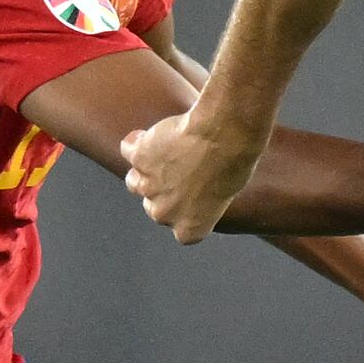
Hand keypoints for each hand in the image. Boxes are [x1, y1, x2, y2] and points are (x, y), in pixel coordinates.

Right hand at [121, 95, 269, 244]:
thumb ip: (200, 199)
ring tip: (165, 150)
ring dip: (146, 168)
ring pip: (135, 180)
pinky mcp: (138, 159)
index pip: (174, 225)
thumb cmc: (233, 164)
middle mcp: (163, 213)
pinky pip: (129, 149)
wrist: (223, 138)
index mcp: (188, 229)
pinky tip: (154, 133)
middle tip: (178, 168)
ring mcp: (147, 186)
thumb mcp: (224, 193)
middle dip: (161, 188)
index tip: (187, 193)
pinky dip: (137, 141)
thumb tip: (191, 188)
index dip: (179, 207)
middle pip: (152, 203)